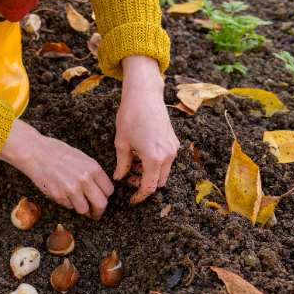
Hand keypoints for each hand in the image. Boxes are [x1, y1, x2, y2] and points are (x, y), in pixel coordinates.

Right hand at [0, 119, 114, 218]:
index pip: (109, 190)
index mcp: (93, 168)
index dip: (105, 196)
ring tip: (76, 203)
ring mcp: (72, 189)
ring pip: (84, 209)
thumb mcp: (81, 157)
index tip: (101, 199)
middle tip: (95, 213)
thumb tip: (100, 187)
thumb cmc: (57, 152)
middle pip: (101, 204)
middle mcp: (85, 180)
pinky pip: (69, 206)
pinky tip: (62, 193)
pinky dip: (67, 203)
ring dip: (81, 209)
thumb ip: (92, 173)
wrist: (36, 152)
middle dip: (98, 211)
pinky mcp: (59, 196)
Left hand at [114, 56, 179, 203]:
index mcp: (154, 158)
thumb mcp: (121, 143)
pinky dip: (155, 164)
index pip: (149, 187)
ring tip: (132, 165)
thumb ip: (122, 164)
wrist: (145, 94)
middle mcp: (168, 155)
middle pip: (159, 182)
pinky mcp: (174, 141)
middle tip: (128, 179)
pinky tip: (140, 155)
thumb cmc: (130, 116)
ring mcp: (173, 148)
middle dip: (144, 185)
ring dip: (150, 174)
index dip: (139, 196)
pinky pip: (166, 160)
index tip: (130, 199)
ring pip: (163, 172)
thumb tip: (120, 178)